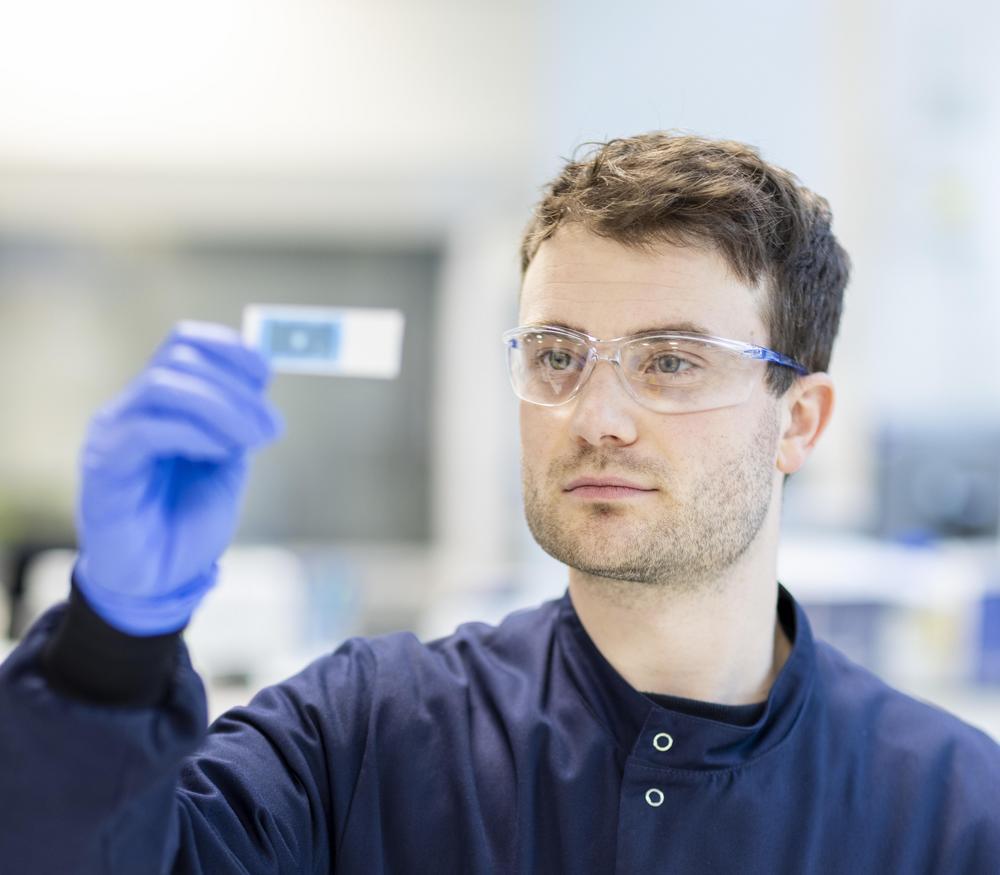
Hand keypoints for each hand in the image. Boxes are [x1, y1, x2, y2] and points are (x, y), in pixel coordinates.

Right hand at [73, 321, 282, 635]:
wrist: (157, 582)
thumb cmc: (186, 523)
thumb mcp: (225, 462)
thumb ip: (236, 423)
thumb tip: (260, 383)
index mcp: (159, 403)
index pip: (184, 342)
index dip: (230, 349)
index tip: (267, 375)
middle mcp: (130, 409)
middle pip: (178, 357)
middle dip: (235, 386)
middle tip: (269, 427)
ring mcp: (113, 434)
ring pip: (164, 385)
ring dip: (220, 407)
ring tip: (249, 440)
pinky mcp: (105, 466)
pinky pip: (147, 428)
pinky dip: (193, 432)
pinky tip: (218, 452)